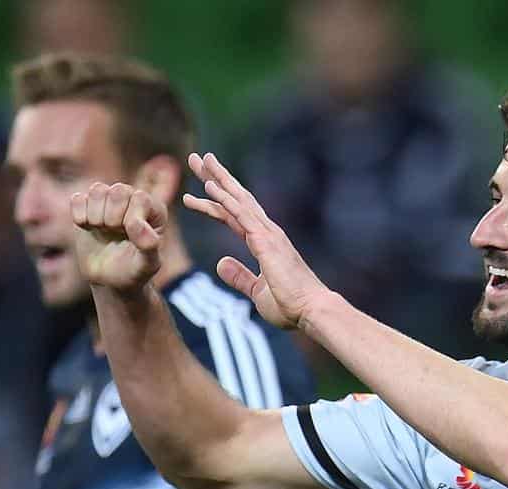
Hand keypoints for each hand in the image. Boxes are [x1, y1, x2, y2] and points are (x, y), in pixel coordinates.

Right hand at [70, 182, 165, 292]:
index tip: (129, 237)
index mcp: (153, 210)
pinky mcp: (87, 205)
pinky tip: (87, 228)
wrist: (110, 279)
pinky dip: (79, 215)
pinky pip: (78, 199)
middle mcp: (132, 199)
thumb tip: (136, 225)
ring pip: (97, 190)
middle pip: (118, 190)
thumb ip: (149, 245)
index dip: (131, 218)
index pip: (140, 198)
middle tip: (114, 233)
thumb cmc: (133, 270)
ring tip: (102, 230)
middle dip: (113, 217)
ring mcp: (108, 200)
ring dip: (96, 216)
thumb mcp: (147, 264)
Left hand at [182, 152, 332, 329]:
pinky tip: (209, 186)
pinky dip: (224, 199)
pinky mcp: (265, 241)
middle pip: (236, 198)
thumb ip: (239, 276)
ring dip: (217, 179)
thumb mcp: (257, 291)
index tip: (197, 192)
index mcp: (265, 242)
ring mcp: (267, 233)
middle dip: (216, 177)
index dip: (216, 202)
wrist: (310, 310)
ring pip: (237, 199)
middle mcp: (267, 232)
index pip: (235, 215)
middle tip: (197, 158)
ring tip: (198, 160)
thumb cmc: (290, 305)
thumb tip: (220, 263)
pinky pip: (240, 215)